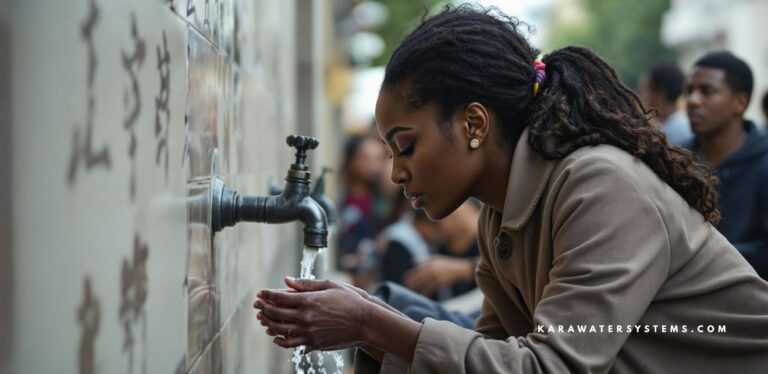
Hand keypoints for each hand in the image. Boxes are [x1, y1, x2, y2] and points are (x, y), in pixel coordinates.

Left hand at [253, 277, 374, 352]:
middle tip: (257, 305)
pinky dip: (280, 340)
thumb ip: (306, 284)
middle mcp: (306, 317)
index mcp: (309, 300)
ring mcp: (309, 332)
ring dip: (268, 324)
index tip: (261, 293)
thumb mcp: (329, 286)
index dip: (267, 295)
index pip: (280, 297)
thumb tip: (286, 280)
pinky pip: (291, 343)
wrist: (365, 322)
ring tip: (263, 319)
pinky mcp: (313, 343)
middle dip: (264, 308)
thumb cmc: (349, 301)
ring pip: (280, 330)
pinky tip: (275, 336)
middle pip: (276, 313)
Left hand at [403, 255, 473, 295]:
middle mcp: (432, 270)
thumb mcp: (435, 259)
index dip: (410, 276)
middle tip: (406, 287)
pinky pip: (431, 289)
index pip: (417, 271)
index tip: (405, 280)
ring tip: (412, 292)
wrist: (459, 269)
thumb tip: (413, 261)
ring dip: (417, 289)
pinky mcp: (441, 283)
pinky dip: (426, 292)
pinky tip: (422, 294)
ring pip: (424, 285)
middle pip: (419, 278)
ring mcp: (436, 277)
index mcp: (429, 264)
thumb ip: (424, 261)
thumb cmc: (446, 263)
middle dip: (412, 283)